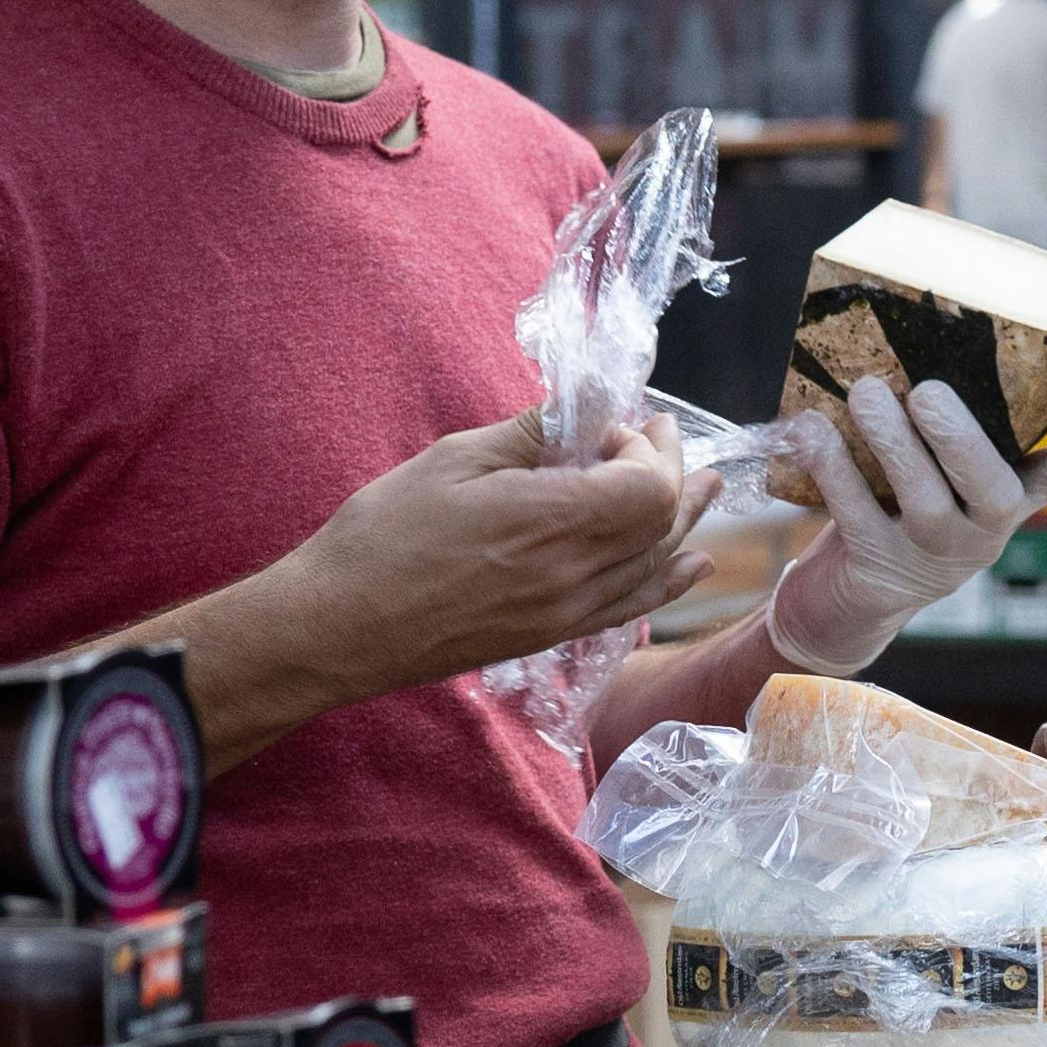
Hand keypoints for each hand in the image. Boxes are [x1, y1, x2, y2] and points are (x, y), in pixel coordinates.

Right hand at [276, 405, 712, 699]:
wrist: (339, 627)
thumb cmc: (383, 536)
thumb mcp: (454, 460)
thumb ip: (531, 435)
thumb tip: (583, 409)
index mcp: (550, 521)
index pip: (648, 486)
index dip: (646, 448)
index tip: (614, 425)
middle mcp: (571, 574)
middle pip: (661, 522)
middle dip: (673, 471)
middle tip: (668, 435)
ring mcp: (564, 613)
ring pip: (653, 565)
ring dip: (683, 520)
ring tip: (708, 487)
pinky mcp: (548, 636)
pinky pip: (629, 607)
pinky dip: (666, 578)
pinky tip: (690, 562)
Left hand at [766, 371, 1046, 676]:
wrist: (852, 596)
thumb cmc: (900, 504)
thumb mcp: (937, 468)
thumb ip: (944, 421)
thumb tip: (917, 325)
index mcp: (1012, 496)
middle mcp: (984, 532)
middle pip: (994, 491)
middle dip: (961, 440)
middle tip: (927, 392)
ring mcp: (934, 557)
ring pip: (926, 504)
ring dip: (895, 445)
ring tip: (865, 393)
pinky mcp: (880, 570)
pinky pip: (859, 516)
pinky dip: (834, 469)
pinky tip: (811, 430)